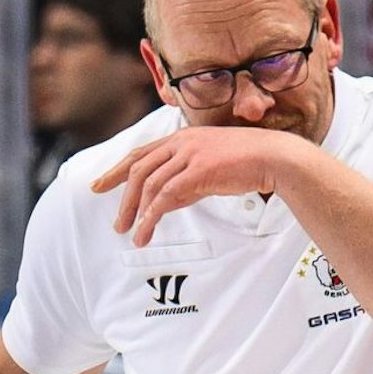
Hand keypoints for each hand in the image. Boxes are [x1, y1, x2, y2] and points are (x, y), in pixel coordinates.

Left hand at [92, 127, 300, 245]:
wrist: (273, 158)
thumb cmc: (244, 165)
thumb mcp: (207, 171)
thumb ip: (184, 184)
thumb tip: (162, 206)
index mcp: (181, 138)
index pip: (140, 154)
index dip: (116, 170)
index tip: (99, 185)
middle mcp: (181, 142)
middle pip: (139, 170)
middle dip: (122, 197)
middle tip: (116, 223)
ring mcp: (189, 154)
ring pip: (149, 184)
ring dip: (136, 212)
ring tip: (132, 235)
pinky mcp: (198, 170)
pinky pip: (166, 196)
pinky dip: (152, 216)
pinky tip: (146, 231)